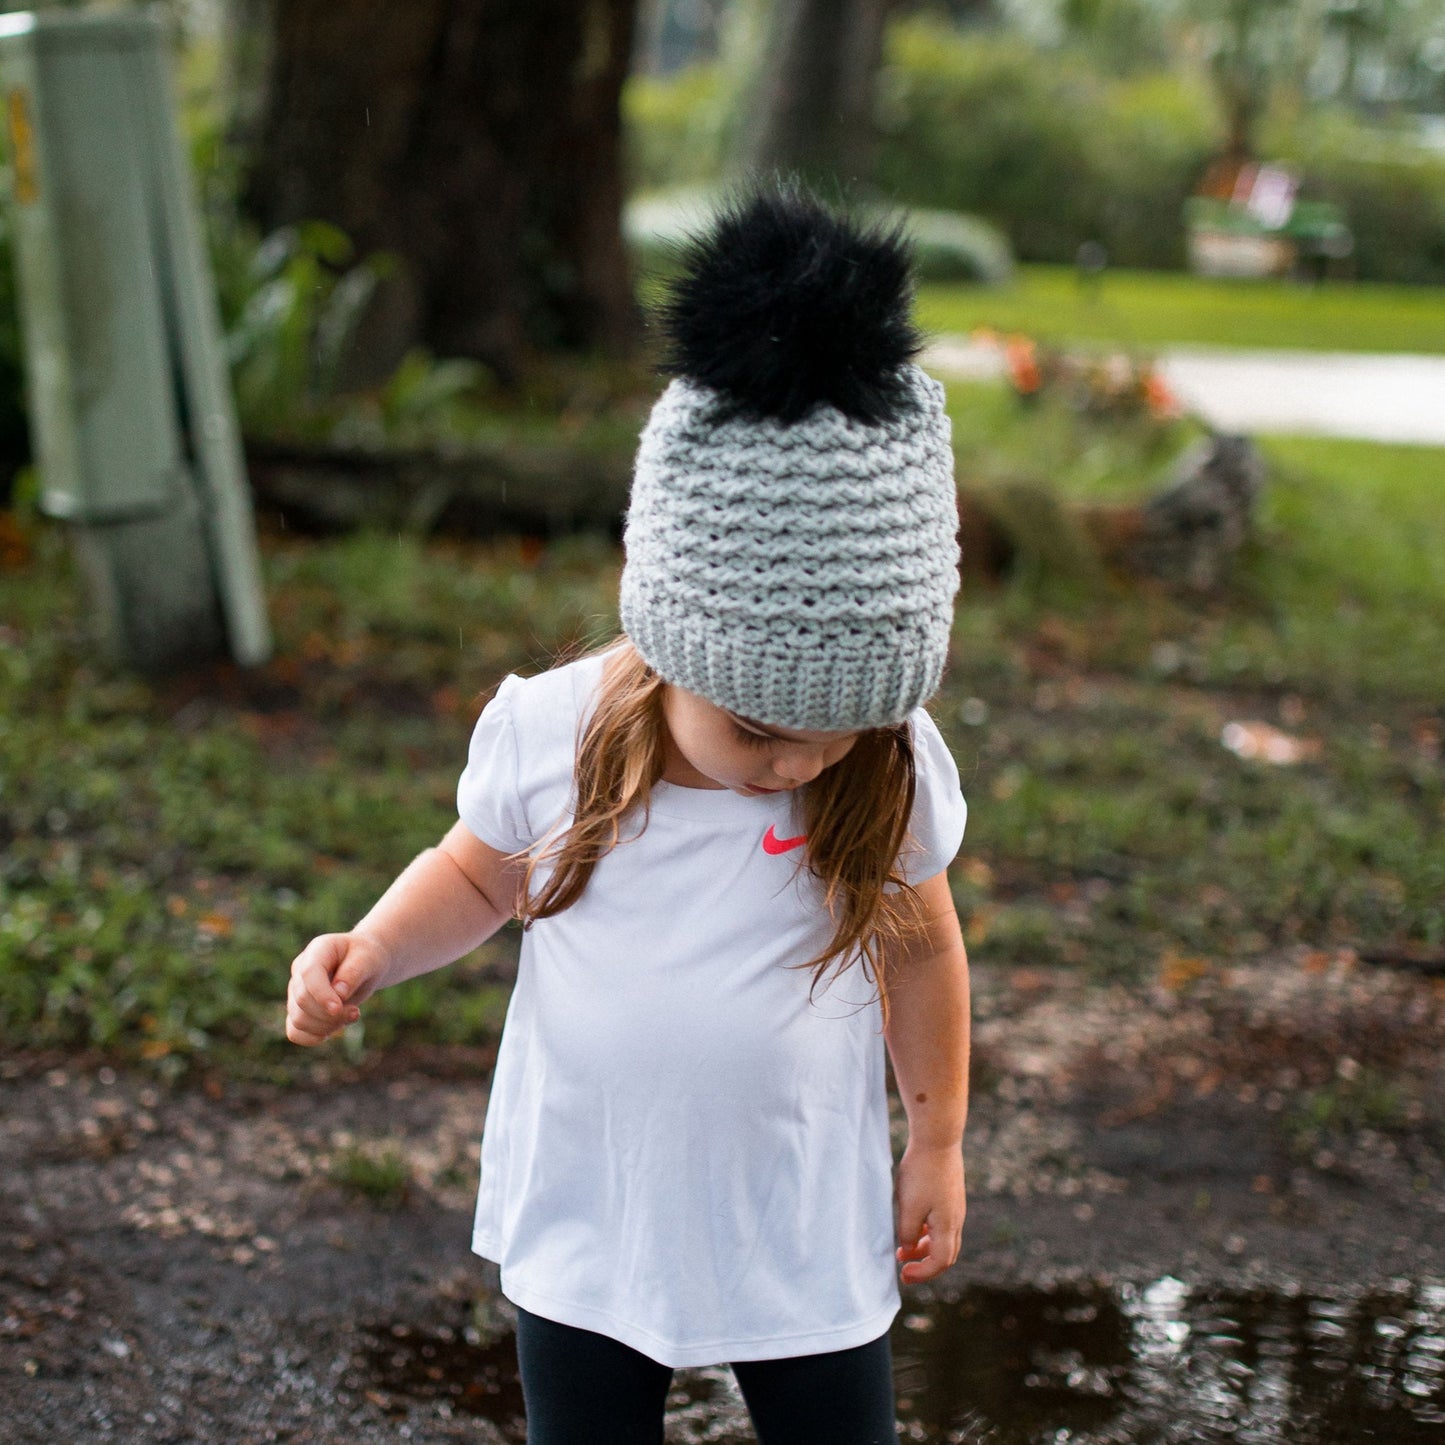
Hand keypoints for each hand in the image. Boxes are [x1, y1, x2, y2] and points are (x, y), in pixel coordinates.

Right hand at [285, 931, 388, 1045]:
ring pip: (298, 1019)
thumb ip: (354, 972)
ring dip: (326, 1026)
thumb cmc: (366, 957)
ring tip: (350, 1016)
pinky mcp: (298, 1009)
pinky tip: (333, 1030)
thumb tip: (339, 993)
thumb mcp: (368, 958)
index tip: (338, 1009)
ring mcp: (296, 990)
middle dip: (330, 1014)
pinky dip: (313, 1037)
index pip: (309, 974)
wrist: (363, 964)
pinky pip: (294, 1032)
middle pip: (302, 1000)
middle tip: (356, 1012)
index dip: (322, 995)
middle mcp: (300, 970)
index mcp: (317, 950)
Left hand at [894, 1140, 966, 1284]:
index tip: (904, 1275)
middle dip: (925, 1265)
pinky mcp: (951, 1195)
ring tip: (903, 1249)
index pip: (940, 1262)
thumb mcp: (909, 1206)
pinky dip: (928, 1232)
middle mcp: (956, 1219)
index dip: (923, 1274)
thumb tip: (909, 1248)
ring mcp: (955, 1207)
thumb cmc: (921, 1172)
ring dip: (925, 1248)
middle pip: (945, 1255)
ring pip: (944, 1239)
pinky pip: (942, 1223)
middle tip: (905, 1269)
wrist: (938, 1139)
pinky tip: (913, 1225)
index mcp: (947, 1226)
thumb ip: (908, 1232)